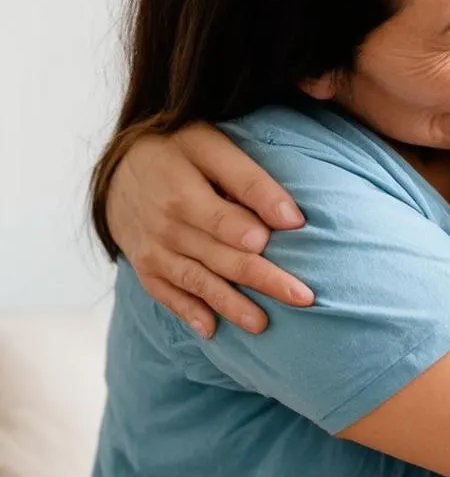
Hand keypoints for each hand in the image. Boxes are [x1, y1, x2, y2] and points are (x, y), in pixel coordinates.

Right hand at [107, 124, 314, 336]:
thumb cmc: (179, 151)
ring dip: (231, 305)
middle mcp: (166, 225)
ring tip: (263, 324)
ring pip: (198, 281)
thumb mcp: (209, 146)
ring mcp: (155, 250)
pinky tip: (212, 331)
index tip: (292, 232)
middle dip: (264, 278)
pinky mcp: (147, 268)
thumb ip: (248, 178)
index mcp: (181, 190)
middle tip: (303, 297)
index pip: (222, 216)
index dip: (252, 228)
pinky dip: (188, 312)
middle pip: (222, 256)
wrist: (120, 167)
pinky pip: (167, 294)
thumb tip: (292, 219)